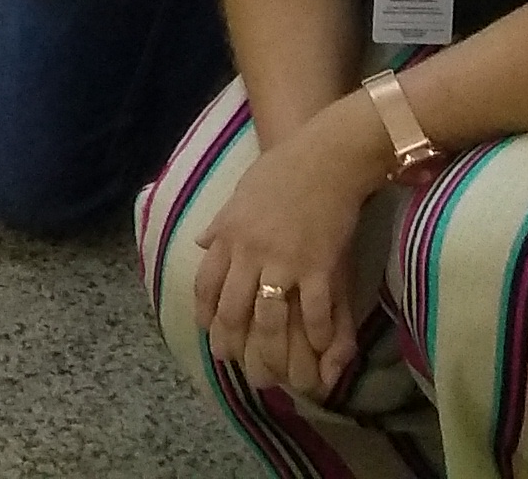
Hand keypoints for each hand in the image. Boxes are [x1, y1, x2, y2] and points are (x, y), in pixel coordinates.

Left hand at [189, 103, 384, 402]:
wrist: (326, 154)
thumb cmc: (284, 169)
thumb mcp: (241, 193)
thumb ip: (221, 223)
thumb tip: (200, 242)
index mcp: (229, 233)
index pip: (206, 283)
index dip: (206, 313)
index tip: (208, 332)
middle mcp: (250, 251)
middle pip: (233, 309)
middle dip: (231, 343)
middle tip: (235, 364)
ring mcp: (284, 260)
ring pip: (268, 318)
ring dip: (269, 351)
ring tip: (273, 372)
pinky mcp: (318, 265)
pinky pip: (314, 311)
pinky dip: (316, 335)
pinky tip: (318, 350)